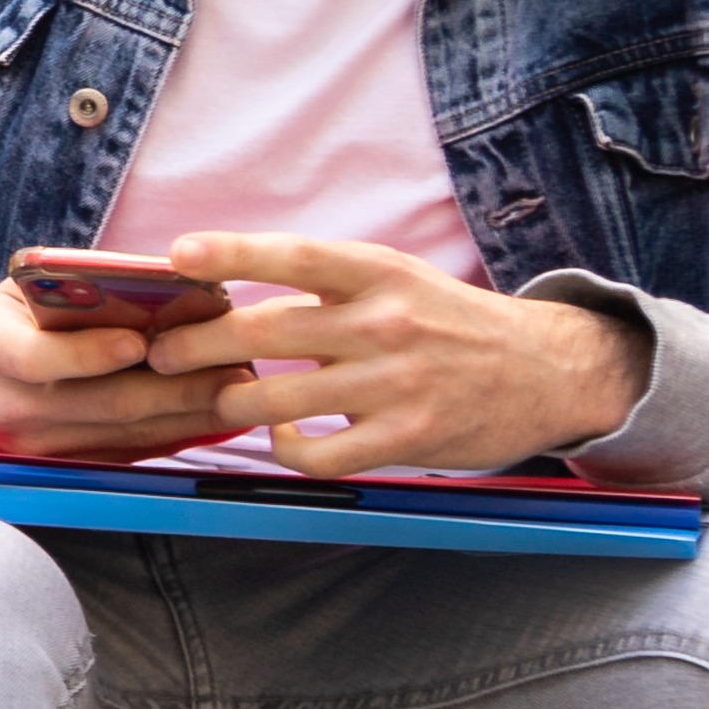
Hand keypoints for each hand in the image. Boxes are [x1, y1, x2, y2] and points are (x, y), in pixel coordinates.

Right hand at [0, 279, 247, 465]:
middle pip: (103, 404)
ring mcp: (40, 447)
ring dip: (190, 415)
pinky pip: (130, 455)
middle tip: (234, 366)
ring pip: (126, 435)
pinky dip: (178, 437)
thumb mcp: (11, 295)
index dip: (90, 352)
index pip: (39, 359)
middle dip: (176, 388)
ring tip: (241, 389)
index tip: (140, 340)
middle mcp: (13, 408)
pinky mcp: (66, 467)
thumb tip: (147, 280)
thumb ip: (65, 286)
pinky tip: (217, 418)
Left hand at [142, 231, 648, 476]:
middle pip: (265, 334)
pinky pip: (319, 455)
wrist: (548, 370)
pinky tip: (285, 437)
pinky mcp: (407, 438)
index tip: (178, 256)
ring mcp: (397, 383)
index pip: (293, 256)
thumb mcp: (398, 281)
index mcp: (380, 273)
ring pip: (278, 401)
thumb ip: (326, 286)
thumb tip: (231, 293)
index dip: (230, 253)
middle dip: (196, 348)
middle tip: (160, 355)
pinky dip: (287, 449)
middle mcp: (386, 323)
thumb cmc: (451, 323)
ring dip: (233, 405)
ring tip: (223, 401)